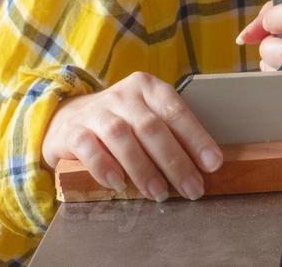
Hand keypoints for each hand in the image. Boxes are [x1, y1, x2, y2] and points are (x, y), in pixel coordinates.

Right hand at [41, 72, 221, 201]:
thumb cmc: (122, 121)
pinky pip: (89, 148)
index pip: (177, 112)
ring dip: (143, 169)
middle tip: (191, 188)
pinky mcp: (73, 131)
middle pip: (153, 128)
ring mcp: (96, 111)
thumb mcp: (147, 117)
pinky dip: (105, 167)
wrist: (67, 119)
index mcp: (149, 88)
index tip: (213, 164)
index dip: (197, 139)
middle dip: (175, 162)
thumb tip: (203, 166)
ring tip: (159, 193)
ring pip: (122, 137)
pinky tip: (119, 184)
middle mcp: (124, 95)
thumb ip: (170, 133)